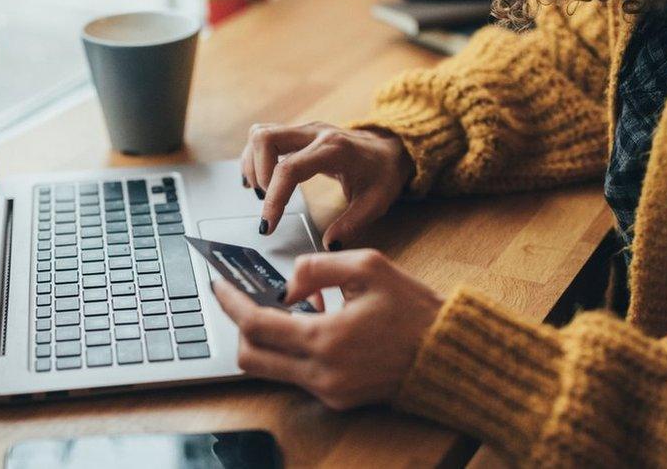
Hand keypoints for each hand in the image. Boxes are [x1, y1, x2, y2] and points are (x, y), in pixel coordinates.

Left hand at [213, 249, 442, 409]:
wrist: (448, 354)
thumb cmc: (413, 309)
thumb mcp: (368, 266)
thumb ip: (316, 267)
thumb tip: (286, 286)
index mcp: (326, 339)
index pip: (256, 324)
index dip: (231, 303)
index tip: (218, 285)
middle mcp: (321, 373)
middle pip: (250, 357)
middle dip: (240, 326)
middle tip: (244, 299)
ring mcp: (328, 391)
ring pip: (270, 369)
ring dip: (268, 339)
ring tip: (290, 309)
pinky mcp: (338, 400)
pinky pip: (296, 375)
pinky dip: (293, 350)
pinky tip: (314, 326)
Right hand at [240, 122, 413, 249]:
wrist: (390, 148)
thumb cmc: (382, 173)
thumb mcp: (376, 202)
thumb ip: (352, 224)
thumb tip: (329, 244)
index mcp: (334, 150)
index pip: (289, 169)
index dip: (274, 198)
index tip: (268, 224)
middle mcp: (315, 133)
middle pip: (265, 138)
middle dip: (257, 174)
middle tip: (266, 201)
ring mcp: (304, 130)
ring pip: (260, 134)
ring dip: (253, 164)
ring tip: (262, 192)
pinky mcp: (298, 133)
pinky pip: (265, 137)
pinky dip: (255, 158)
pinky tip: (259, 180)